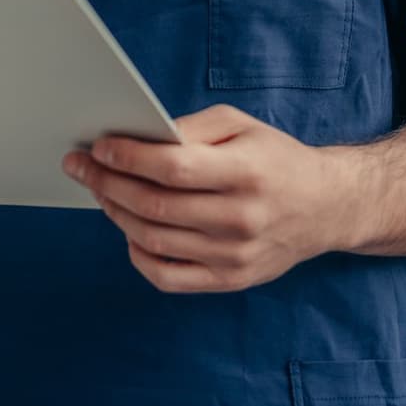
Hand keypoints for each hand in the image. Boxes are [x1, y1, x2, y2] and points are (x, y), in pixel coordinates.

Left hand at [62, 104, 357, 293]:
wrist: (325, 206)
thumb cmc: (274, 158)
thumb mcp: (240, 125)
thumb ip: (190, 129)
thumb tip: (139, 138)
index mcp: (247, 172)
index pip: (174, 168)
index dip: (128, 158)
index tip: (98, 148)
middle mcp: (242, 218)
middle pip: (156, 206)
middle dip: (107, 183)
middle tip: (80, 166)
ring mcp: (235, 256)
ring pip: (154, 240)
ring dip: (116, 213)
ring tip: (101, 191)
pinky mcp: (230, 280)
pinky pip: (167, 277)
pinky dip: (137, 254)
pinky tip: (127, 229)